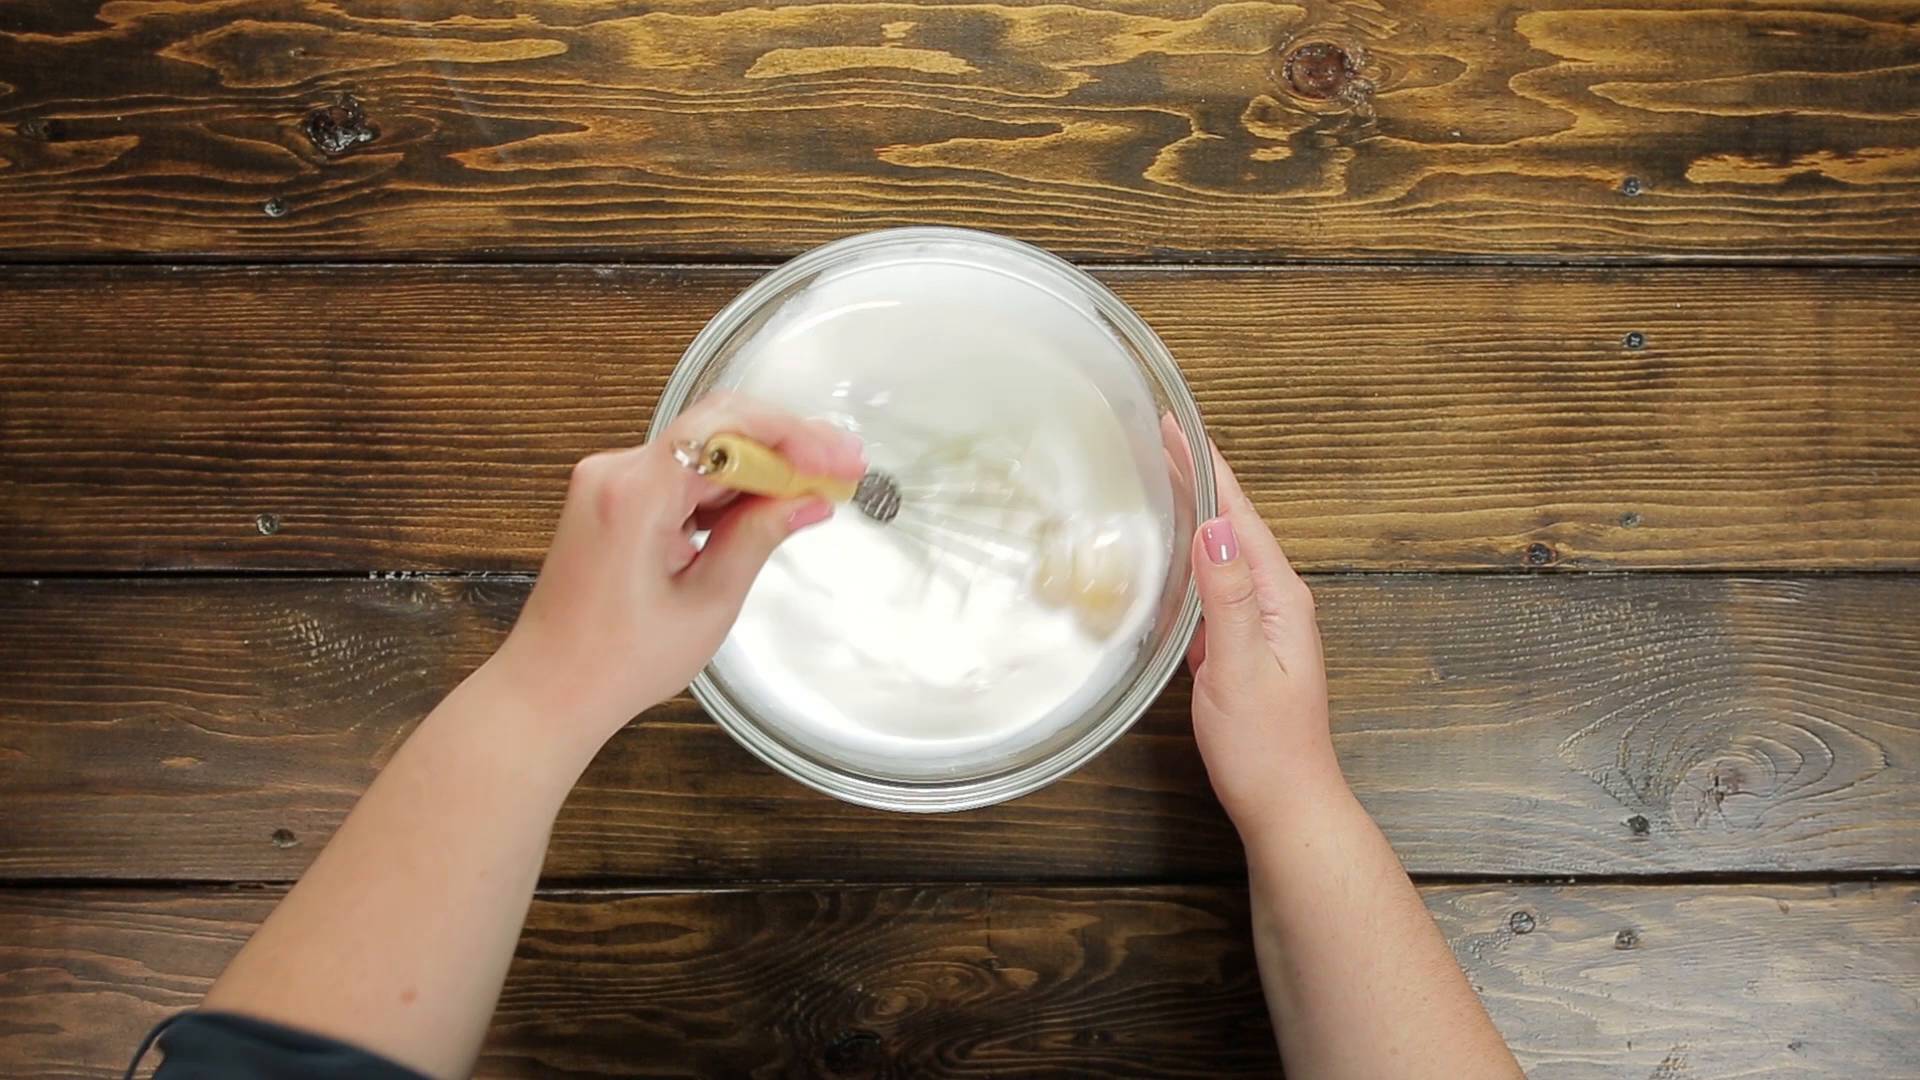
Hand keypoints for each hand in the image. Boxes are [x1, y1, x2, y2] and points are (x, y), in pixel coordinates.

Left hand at [487, 392, 865, 748]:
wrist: (549, 689)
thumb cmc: (614, 661)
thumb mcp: (707, 603)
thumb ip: (759, 538)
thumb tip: (807, 500)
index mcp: (633, 493)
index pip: (726, 427)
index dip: (793, 435)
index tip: (837, 460)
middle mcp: (614, 473)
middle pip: (717, 432)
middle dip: (786, 448)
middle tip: (842, 469)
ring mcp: (609, 482)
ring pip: (702, 452)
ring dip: (760, 469)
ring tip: (816, 492)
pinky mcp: (612, 499)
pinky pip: (680, 476)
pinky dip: (726, 489)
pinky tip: (767, 509)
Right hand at [1188, 445, 1341, 832]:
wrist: (1285, 803)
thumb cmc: (1264, 747)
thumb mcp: (1239, 668)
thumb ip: (1229, 598)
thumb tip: (1215, 528)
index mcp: (1280, 597)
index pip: (1239, 515)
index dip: (1207, 467)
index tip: (1175, 426)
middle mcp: (1276, 601)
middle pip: (1232, 522)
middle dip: (1197, 476)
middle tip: (1155, 436)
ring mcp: (1262, 622)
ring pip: (1222, 551)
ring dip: (1193, 510)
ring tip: (1158, 476)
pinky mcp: (1243, 644)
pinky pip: (1214, 584)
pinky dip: (1190, 557)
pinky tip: (1169, 555)